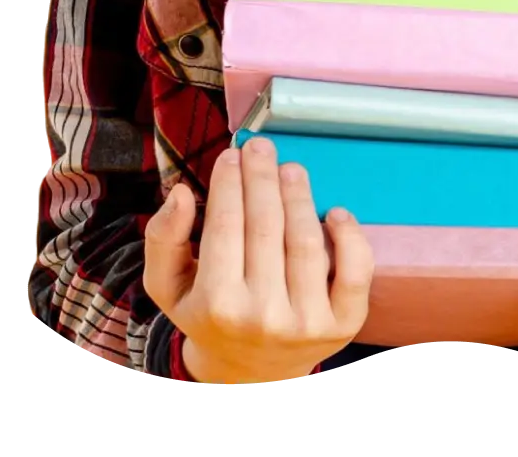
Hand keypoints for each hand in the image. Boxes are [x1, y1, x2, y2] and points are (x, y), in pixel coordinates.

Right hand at [144, 136, 374, 383]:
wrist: (251, 371)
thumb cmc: (211, 316)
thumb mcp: (170, 287)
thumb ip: (164, 240)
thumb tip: (178, 194)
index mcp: (217, 305)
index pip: (226, 226)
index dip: (230, 184)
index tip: (232, 155)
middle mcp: (262, 315)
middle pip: (267, 227)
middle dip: (263, 178)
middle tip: (261, 147)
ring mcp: (306, 321)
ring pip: (307, 241)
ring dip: (300, 195)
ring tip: (290, 168)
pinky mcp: (342, 323)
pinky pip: (353, 271)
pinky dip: (350, 236)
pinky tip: (335, 211)